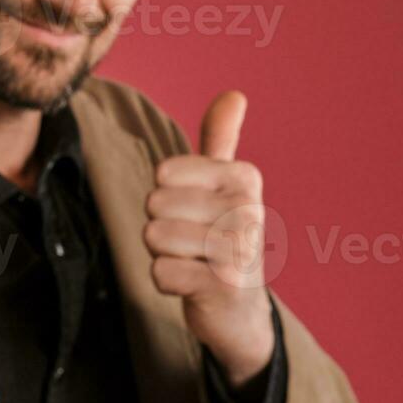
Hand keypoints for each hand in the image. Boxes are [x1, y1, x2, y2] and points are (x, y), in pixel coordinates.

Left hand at [144, 91, 275, 388]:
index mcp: (243, 177)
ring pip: (154, 237)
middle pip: (155, 204)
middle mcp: (248, 208)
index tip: (194, 213)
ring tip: (194, 261)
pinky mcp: (225, 285)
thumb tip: (234, 93)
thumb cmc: (223, 237)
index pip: (163, 173)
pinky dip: (168, 282)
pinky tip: (195, 285)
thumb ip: (221, 139)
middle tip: (193, 243)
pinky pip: (160, 273)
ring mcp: (240, 248)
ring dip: (164, 254)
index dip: (165, 197)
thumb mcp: (226, 184)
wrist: (242, 309)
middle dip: (162, 228)